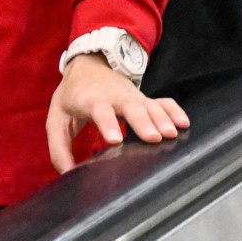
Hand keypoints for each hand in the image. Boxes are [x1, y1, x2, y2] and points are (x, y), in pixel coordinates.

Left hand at [46, 56, 188, 172]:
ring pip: (149, 105)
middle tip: (153, 138)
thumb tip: (68, 174)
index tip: (115, 139)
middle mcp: (114, 97)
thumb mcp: (57, 119)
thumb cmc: (72, 96)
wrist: (87, 66)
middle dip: (142, 121)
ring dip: (161, 118)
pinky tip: (184, 123)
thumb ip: (59, 147)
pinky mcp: (144, 98)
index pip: (99, 110)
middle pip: (130, 107)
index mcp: (90, 100)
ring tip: (173, 135)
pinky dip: (173, 110)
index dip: (107, 122)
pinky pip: (162, 102)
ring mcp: (132, 97)